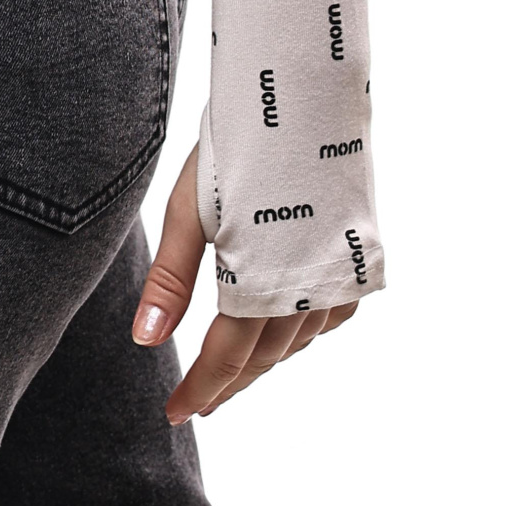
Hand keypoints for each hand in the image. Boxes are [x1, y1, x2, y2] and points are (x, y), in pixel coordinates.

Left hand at [131, 140, 357, 418]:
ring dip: (264, 361)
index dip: (200, 390)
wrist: (304, 92)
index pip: (226, 360)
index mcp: (262, 283)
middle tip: (198, 402)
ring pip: (298, 342)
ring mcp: (340, 275)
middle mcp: (308, 290)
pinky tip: (285, 327)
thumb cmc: (238, 145)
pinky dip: (303, 331)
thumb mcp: (191, 208)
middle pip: (263, 359)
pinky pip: (330, 315)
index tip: (176, 413)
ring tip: (232, 370)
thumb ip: (171, 280)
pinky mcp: (360, 255)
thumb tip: (144, 343)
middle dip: (228, 384)